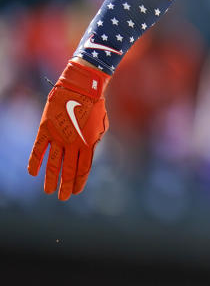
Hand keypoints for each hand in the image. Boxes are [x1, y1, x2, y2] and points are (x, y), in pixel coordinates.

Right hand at [29, 60, 110, 199]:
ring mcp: (59, 137)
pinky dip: (35, 162)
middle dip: (65, 186)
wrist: (81, 88)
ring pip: (53, 164)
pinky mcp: (46, 130)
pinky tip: (33, 173)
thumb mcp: (101, 126)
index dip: (79, 181)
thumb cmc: (95, 105)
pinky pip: (39, 150)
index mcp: (88, 143)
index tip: (76, 192)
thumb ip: (94, 141)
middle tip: (62, 198)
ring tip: (48, 191)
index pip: (83, 168)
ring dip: (50, 179)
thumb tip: (89, 153)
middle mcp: (73, 143)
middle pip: (69, 170)